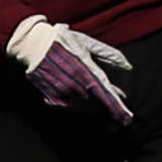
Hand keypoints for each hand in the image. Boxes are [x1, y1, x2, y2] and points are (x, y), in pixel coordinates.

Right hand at [8, 14, 133, 122]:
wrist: (33, 45)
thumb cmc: (63, 41)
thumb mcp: (87, 43)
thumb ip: (109, 55)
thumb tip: (128, 67)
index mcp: (86, 69)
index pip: (106, 92)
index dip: (117, 105)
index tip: (128, 117)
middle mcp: (76, 84)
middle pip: (98, 103)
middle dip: (112, 111)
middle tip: (124, 120)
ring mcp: (64, 92)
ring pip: (86, 107)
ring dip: (98, 108)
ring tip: (108, 108)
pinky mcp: (54, 97)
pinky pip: (73, 107)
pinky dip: (83, 107)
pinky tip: (89, 103)